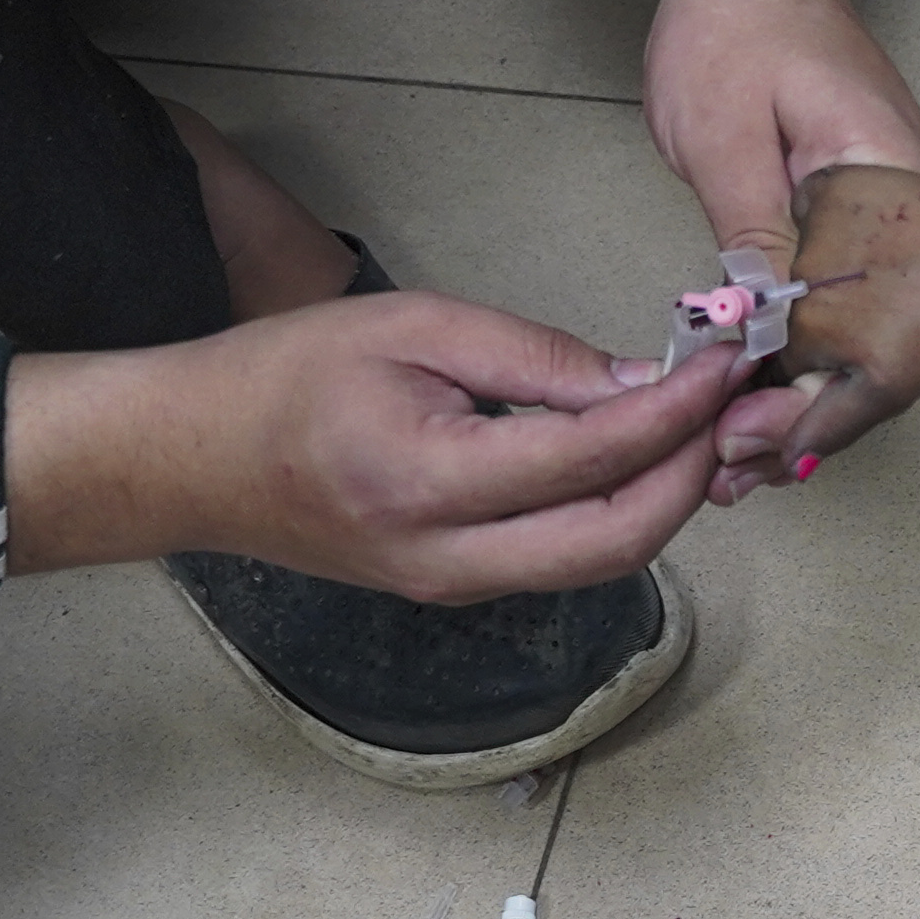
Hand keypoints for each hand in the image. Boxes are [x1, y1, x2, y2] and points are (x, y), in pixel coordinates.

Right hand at [4, 292, 739, 591]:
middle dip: (694, 473)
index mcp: (427, 480)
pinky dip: (620, 513)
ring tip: (700, 425)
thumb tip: (643, 382)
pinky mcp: (456, 589)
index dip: (677, 411)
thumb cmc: (280, 378)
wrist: (186, 460)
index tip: (726, 364)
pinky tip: (641, 459)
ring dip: (667, 498)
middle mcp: (447, 556)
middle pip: (620, 538)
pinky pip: (564, 561)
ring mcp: (452, 586)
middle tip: (732, 405)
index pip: (593, 455)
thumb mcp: (410, 329)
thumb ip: (533, 358)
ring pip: (601, 560)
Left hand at [626, 0, 919, 481]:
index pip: (880, 300)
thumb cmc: (738, 25)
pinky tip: (746, 397)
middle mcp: (909, 201)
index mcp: (892, 176)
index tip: (761, 442)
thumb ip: (749, 223)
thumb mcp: (725, 128)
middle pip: (876, 325)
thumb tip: (757, 323)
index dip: (825, 379)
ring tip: (735, 464)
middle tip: (735, 477)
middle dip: (810, 406)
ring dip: (798, 387)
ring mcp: (888, 209)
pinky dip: (793, 344)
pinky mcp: (858, 212)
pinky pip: (834, 295)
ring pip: (854, 318)